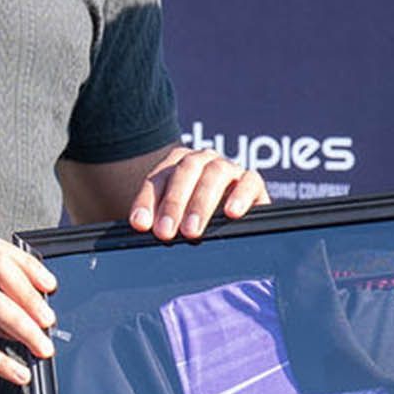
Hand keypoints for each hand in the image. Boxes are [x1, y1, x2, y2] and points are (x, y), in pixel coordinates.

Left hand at [126, 147, 270, 241]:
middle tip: (165, 232)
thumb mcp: (175, 221)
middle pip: (186, 171)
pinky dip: (240, 196)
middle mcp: (203, 161)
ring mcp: (230, 168)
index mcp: (177, 165)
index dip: (148, 201)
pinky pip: (249, 181)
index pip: (159, 179)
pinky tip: (231, 213)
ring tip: (192, 231)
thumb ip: (159, 220)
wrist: (234, 219)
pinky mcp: (253, 182)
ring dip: (201, 203)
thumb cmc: (196, 222)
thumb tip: (140, 228)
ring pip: (215, 173)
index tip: (141, 224)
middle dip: (173, 203)